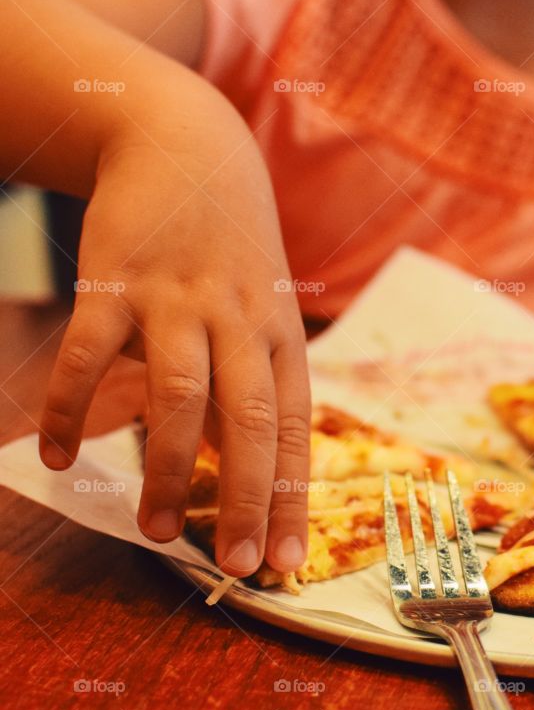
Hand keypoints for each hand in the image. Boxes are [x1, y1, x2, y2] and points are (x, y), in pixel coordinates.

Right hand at [38, 100, 311, 577]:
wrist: (188, 144)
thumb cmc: (231, 248)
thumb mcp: (261, 309)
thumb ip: (248, 384)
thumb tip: (236, 467)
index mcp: (282, 336)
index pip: (296, 430)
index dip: (291, 498)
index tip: (288, 562)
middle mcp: (240, 321)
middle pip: (251, 421)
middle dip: (247, 499)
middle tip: (236, 566)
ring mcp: (179, 299)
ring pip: (180, 396)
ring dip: (168, 469)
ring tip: (156, 530)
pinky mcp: (117, 279)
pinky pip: (92, 355)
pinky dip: (73, 408)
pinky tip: (62, 458)